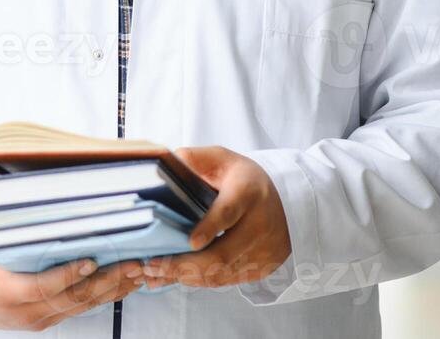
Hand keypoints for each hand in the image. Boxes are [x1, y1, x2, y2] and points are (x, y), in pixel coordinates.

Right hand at [0, 179, 143, 330]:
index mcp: (6, 289)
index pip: (44, 286)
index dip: (70, 274)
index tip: (92, 259)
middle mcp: (25, 311)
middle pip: (73, 299)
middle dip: (107, 281)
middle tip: (133, 262)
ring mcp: (38, 319)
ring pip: (82, 307)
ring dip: (113, 290)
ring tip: (137, 270)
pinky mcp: (46, 320)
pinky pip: (79, 309)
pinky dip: (102, 296)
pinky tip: (122, 283)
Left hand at [139, 145, 290, 289]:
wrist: (287, 200)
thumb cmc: (243, 178)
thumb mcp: (221, 159)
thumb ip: (193, 160)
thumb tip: (163, 168)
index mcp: (248, 192)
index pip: (229, 212)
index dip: (210, 227)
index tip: (190, 242)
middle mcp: (260, 224)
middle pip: (223, 253)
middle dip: (186, 263)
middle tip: (152, 265)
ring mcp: (264, 250)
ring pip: (223, 272)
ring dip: (188, 276)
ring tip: (155, 274)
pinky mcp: (262, 267)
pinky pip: (228, 280)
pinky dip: (200, 281)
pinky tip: (176, 278)